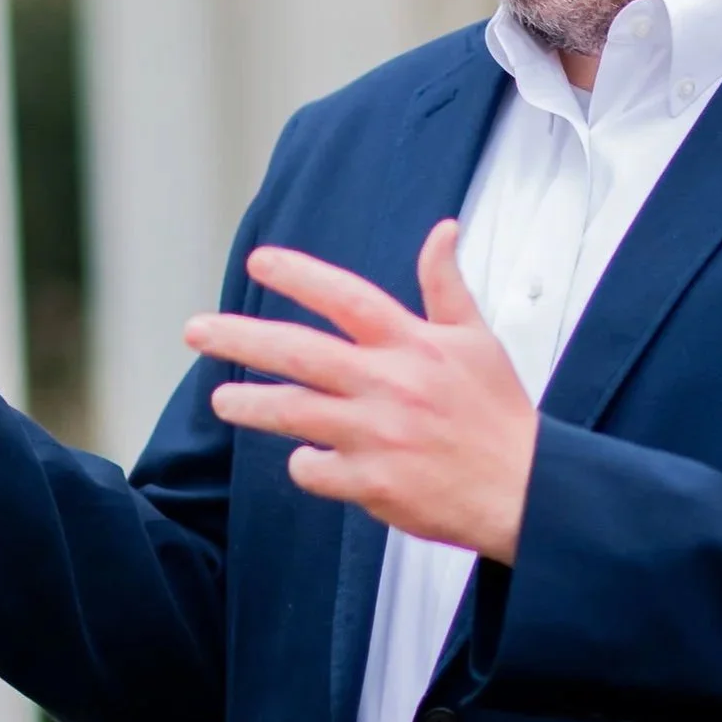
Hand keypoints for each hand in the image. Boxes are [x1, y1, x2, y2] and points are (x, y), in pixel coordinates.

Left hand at [184, 221, 537, 562]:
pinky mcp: (371, 483)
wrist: (525, 491)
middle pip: (297, 352)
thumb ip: (446, 286)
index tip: (259, 262)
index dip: (300, 275)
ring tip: (222, 401)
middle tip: (196, 331)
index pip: (346, 297)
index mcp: (412, 344)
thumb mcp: (477, 340)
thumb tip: (442, 231)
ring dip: (250, 405)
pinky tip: (306, 460)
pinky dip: (305, 464)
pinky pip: (315, 469)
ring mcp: (376, 435)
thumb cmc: (498, 414)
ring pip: (292, 412)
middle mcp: (388, 384)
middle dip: (239, 338)